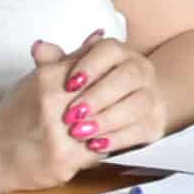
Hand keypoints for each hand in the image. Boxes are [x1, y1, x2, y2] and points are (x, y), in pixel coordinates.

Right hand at [0, 37, 101, 193]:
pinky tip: (100, 141)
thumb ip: (70, 58)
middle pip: (106, 94)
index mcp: (48, 79)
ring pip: (108, 123)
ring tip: (111, 122)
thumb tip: (100, 34)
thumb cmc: (15, 116)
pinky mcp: (63, 161)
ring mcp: (58, 135)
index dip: (111, 76)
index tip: (114, 82)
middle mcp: (53, 105)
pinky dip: (105, 145)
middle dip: (116, 99)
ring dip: (113, 123)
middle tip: (120, 102)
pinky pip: (101, 150)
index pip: (99, 66)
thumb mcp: (38, 80)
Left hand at [53, 32, 167, 157]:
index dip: (90, 66)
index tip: (68, 85)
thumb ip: (55, 64)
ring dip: (108, 118)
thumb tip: (39, 48)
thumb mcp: (67, 77)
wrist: (118, 112)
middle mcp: (141, 70)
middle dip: (99, 95)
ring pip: (138, 103)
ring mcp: (151, 96)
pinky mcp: (154, 123)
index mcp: (120, 54)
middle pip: (128, 75)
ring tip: (79, 133)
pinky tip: (94, 145)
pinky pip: (141, 130)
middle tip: (71, 114)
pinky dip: (117, 139)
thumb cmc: (86, 93)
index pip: (110, 49)